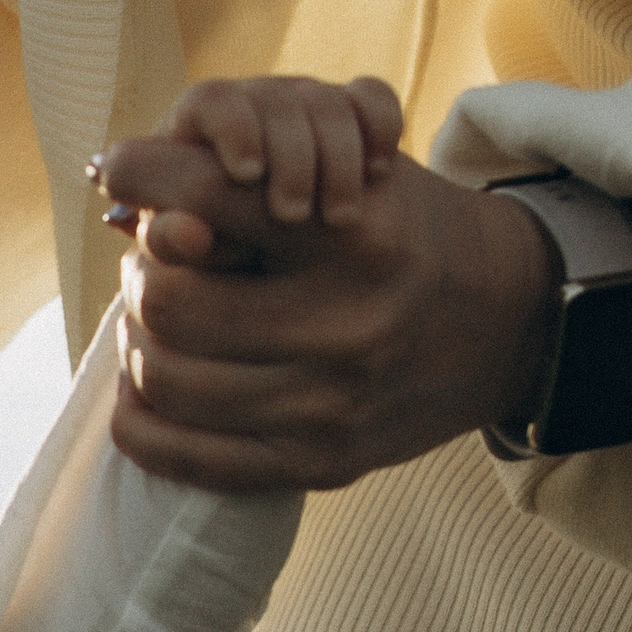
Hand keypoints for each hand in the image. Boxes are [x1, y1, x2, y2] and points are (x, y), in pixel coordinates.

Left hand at [94, 136, 559, 491]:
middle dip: (142, 275)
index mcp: (355, 238)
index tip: (119, 167)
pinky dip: (139, 420)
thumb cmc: (400, 237)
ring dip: (137, 343)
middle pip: (169, 302)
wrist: (512, 323)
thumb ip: (242, 184)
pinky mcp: (319, 464)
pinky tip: (144, 388)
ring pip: (165, 379)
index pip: (208, 195)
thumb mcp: (349, 180)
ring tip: (155, 321)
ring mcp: (332, 404)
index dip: (143, 172)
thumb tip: (119, 181)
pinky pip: (181, 455)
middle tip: (152, 264)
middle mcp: (347, 324)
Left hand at [158, 75, 404, 227]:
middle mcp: (248, 105)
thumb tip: (180, 234)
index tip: (248, 175)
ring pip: (324, 101)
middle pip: (273, 99)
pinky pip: (371, 95)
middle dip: (290, 159)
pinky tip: (376, 172)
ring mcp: (299, 101)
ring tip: (337, 218)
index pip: (210, 100)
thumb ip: (171, 241)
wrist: (293, 250)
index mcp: (195, 130)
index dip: (232, 128)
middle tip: (292, 215)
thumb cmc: (221, 250)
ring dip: (337, 161)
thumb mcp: (190, 250)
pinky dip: (380, 128)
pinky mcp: (350, 106)